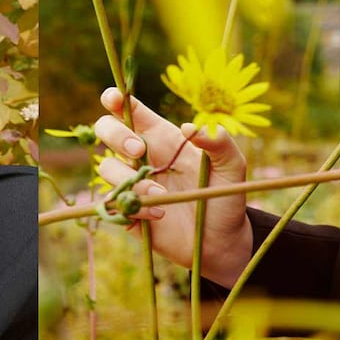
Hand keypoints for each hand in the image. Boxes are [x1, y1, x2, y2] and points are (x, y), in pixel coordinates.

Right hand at [92, 87, 254, 287]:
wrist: (220, 240)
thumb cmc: (225, 197)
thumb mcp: (232, 166)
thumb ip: (220, 142)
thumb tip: (190, 127)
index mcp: (163, 137)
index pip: (131, 111)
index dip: (115, 100)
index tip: (114, 99)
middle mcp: (142, 157)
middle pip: (107, 130)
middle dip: (116, 135)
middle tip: (139, 150)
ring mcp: (131, 183)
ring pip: (107, 167)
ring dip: (132, 180)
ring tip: (162, 196)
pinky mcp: (127, 210)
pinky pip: (114, 202)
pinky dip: (134, 206)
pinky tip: (159, 214)